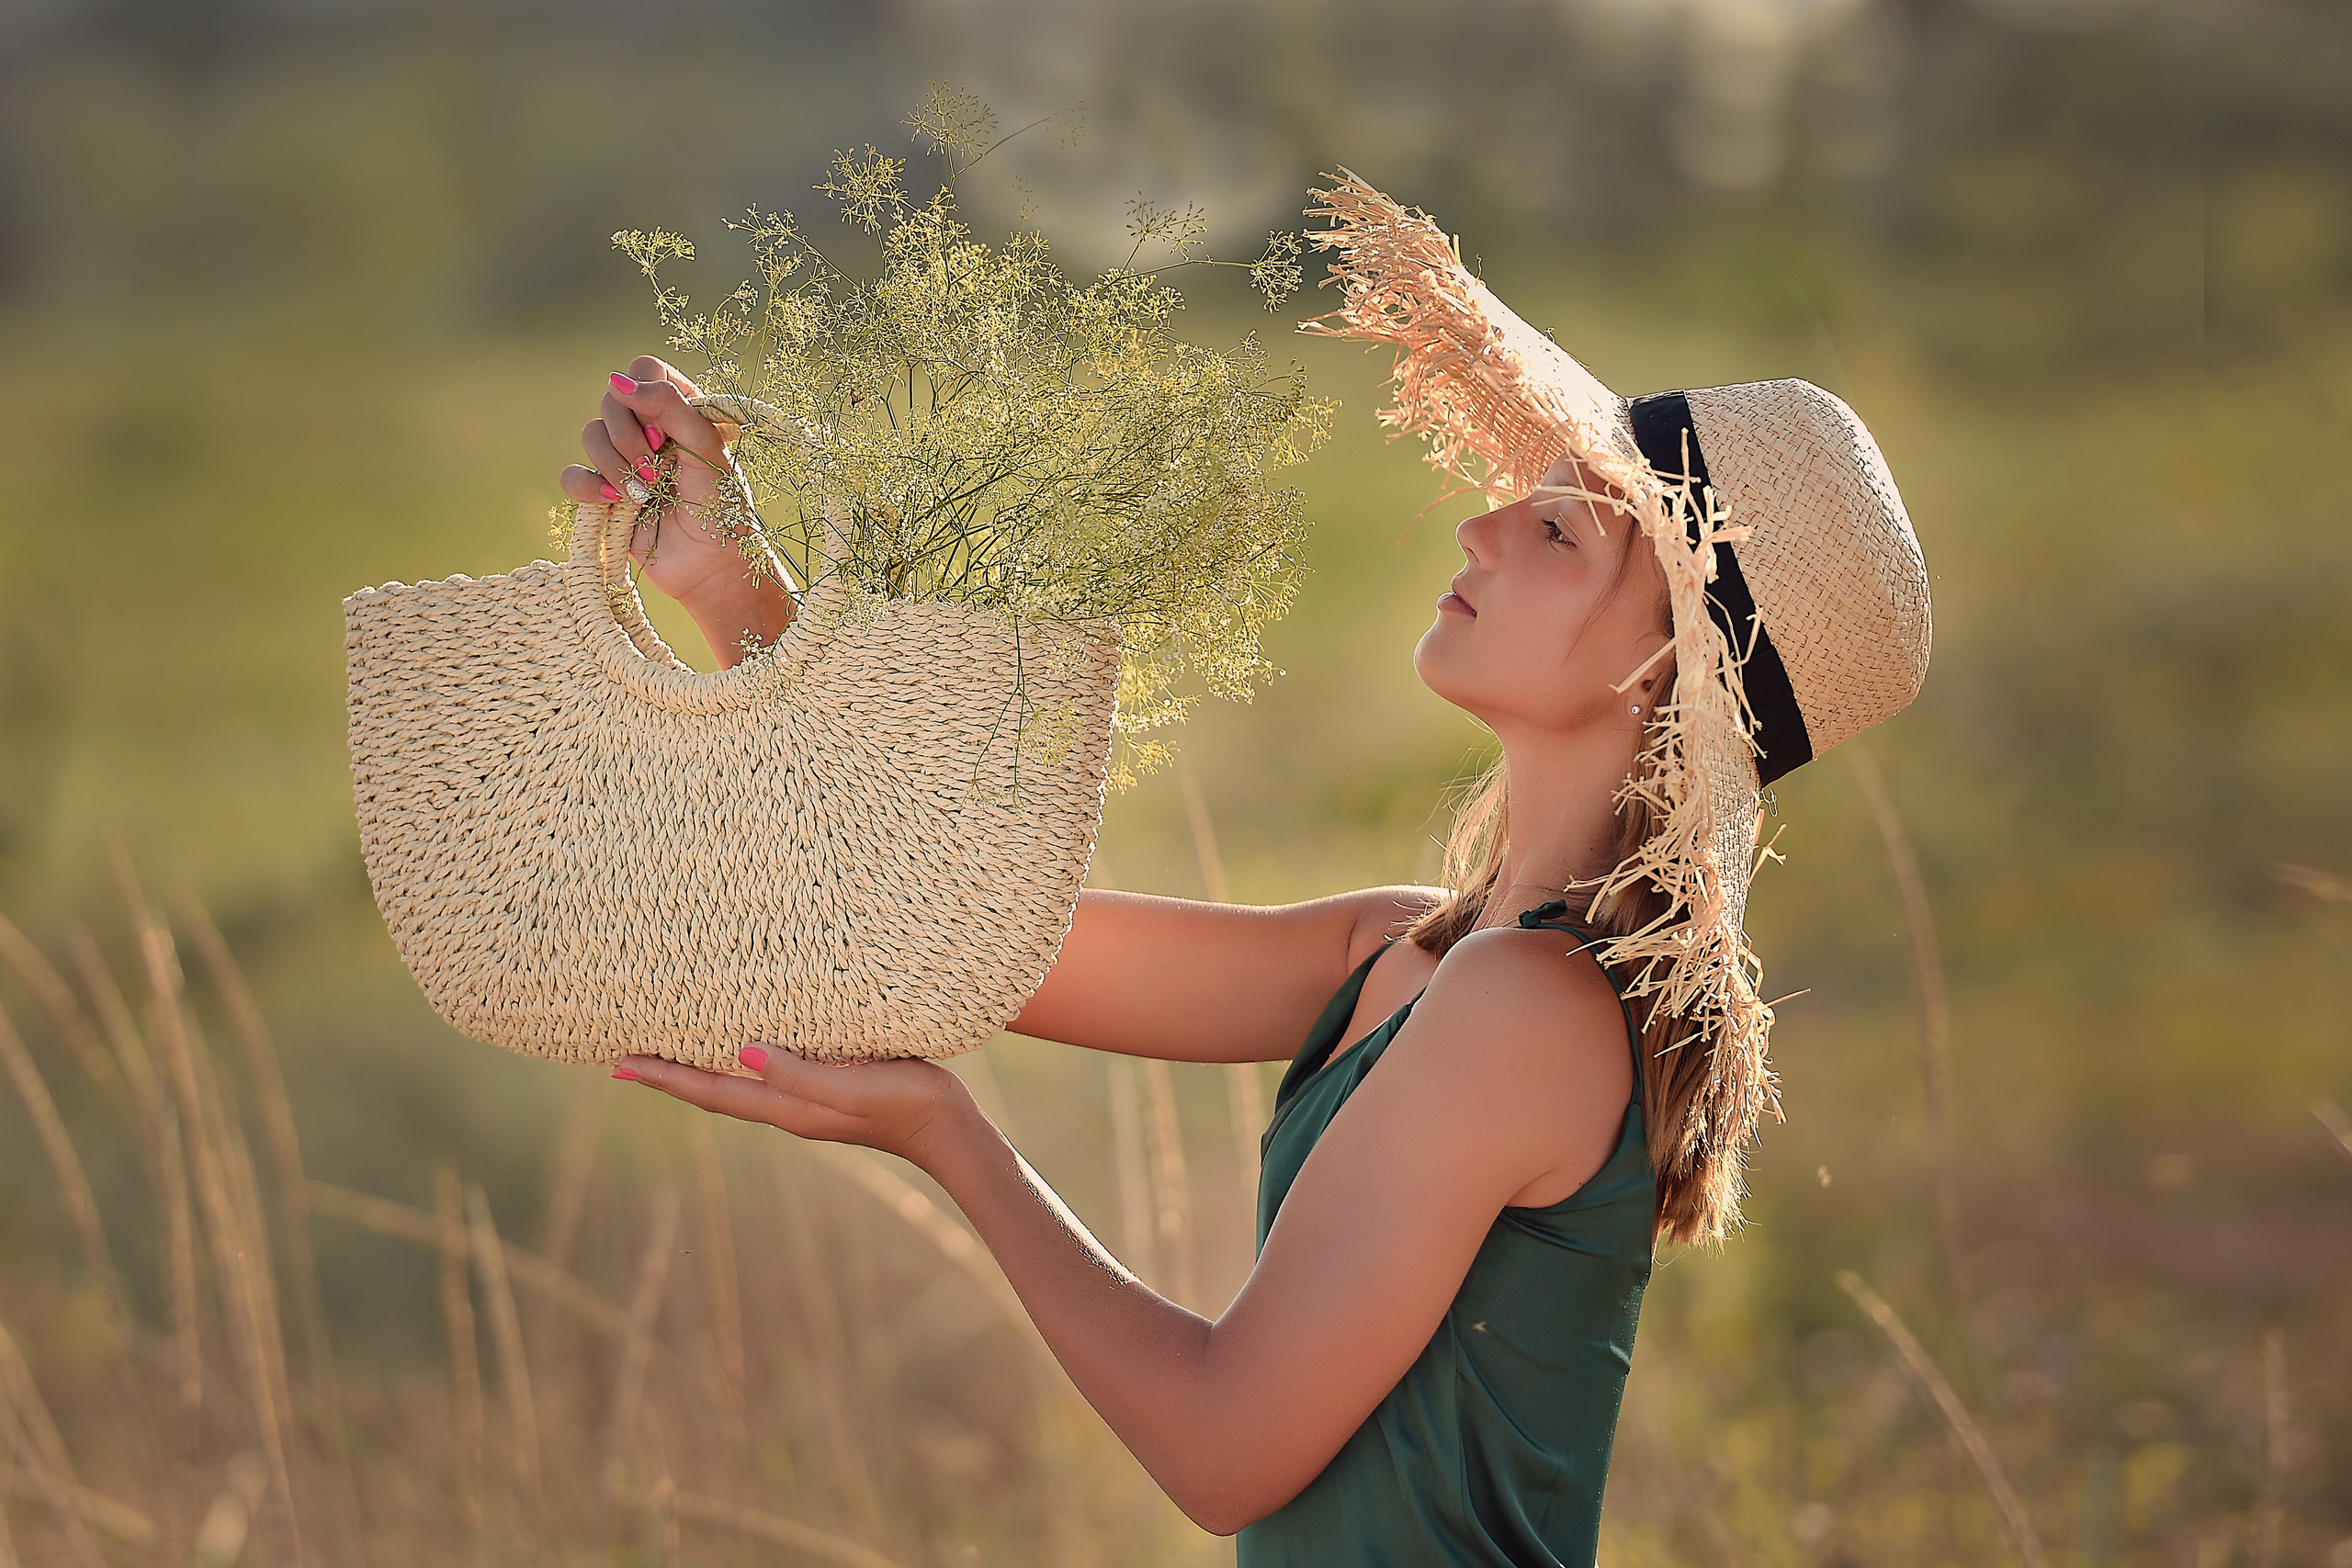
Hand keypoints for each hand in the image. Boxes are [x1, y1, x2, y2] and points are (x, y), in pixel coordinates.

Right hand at [559, 353, 795, 662]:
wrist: (711, 566)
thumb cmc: (722, 507)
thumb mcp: (705, 448)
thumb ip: (669, 405)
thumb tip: (617, 379)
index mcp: (678, 410)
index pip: (643, 369)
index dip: (647, 394)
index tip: (667, 431)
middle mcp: (648, 429)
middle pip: (610, 400)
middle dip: (631, 437)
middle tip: (659, 470)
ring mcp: (623, 460)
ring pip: (589, 434)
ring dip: (615, 465)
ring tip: (645, 494)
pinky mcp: (603, 494)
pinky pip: (572, 475)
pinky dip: (589, 487)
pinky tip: (615, 501)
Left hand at [612, 1044, 977, 1168]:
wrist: (947, 1129)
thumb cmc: (903, 1103)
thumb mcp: (850, 1088)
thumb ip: (798, 1073)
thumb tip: (742, 1054)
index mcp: (786, 1109)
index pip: (711, 1092)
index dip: (665, 1078)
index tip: (621, 1064)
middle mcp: (786, 1108)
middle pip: (713, 1092)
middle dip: (668, 1076)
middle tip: (625, 1059)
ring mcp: (805, 1101)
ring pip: (736, 1084)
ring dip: (698, 1069)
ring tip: (669, 1050)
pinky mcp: (827, 1088)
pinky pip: (766, 1074)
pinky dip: (738, 1062)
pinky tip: (740, 1046)